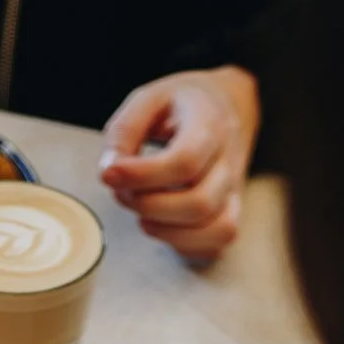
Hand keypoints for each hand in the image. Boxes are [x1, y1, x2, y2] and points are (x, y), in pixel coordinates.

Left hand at [99, 67, 259, 260]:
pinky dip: (184, 243)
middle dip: (149, 206)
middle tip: (124, 192)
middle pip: (199, 203)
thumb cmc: (182, 106)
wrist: (226, 106)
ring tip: (142, 210)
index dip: (142, 176)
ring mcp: (234, 190)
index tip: (110, 174)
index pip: (185, 161)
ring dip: (166, 230)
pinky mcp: (231, 211)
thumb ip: (124, 132)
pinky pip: (217, 242)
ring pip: (214, 230)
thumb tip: (109, 173)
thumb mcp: (148, 100)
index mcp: (210, 123)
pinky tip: (162, 224)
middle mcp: (229, 159)